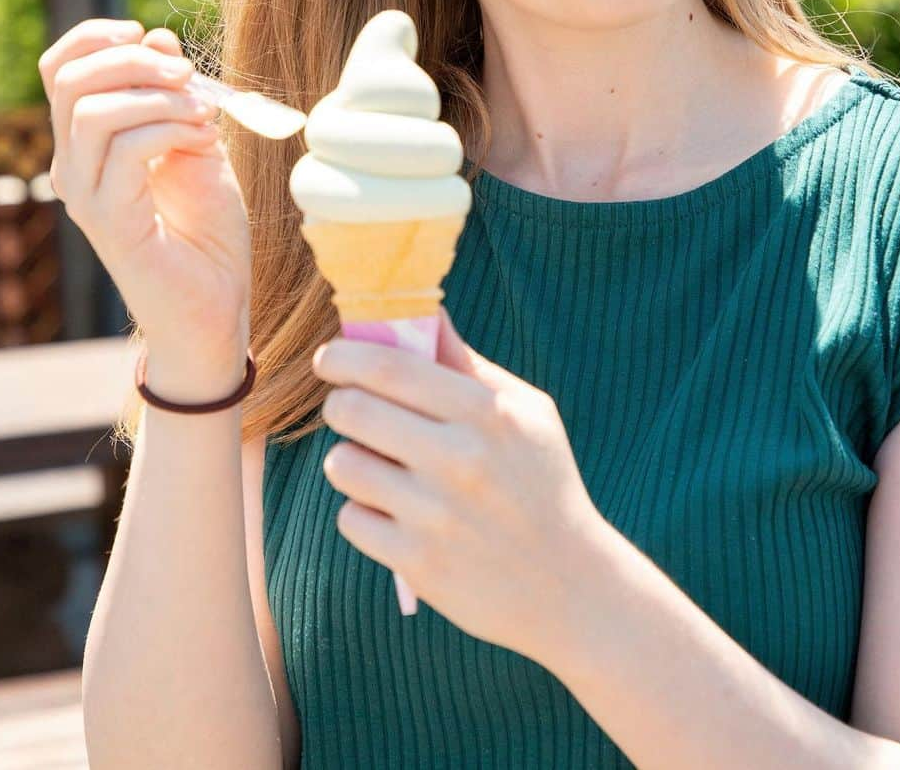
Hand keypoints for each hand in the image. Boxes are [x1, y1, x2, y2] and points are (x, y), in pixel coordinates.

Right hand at [38, 18, 251, 376]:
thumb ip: (177, 97)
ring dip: (160, 98)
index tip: (150, 38)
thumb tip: (160, 40)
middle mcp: (73, 167)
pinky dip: (171, 128)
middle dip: (135, 61)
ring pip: (93, 111)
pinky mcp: (107, 220)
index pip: (58, 69)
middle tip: (189, 78)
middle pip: (69, 81)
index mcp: (88, 144)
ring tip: (204, 116)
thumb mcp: (198, 145)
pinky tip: (205, 141)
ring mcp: (85, 194)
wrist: (216, 304)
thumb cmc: (208, 232)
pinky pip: (125, 148)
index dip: (97, 37)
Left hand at [313, 306, 605, 660]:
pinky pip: (351, 518)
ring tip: (380, 465)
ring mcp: (435, 515)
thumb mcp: (528, 413)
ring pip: (343, 464)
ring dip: (351, 459)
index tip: (329, 358)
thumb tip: (423, 312)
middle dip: (340, 403)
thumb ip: (469, 364)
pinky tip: (396, 514)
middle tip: (351, 408)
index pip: (391, 368)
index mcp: (488, 413)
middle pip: (352, 410)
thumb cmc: (544, 483)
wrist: (570, 587)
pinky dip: (364, 513)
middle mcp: (459, 460)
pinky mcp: (416, 563)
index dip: (345, 356)